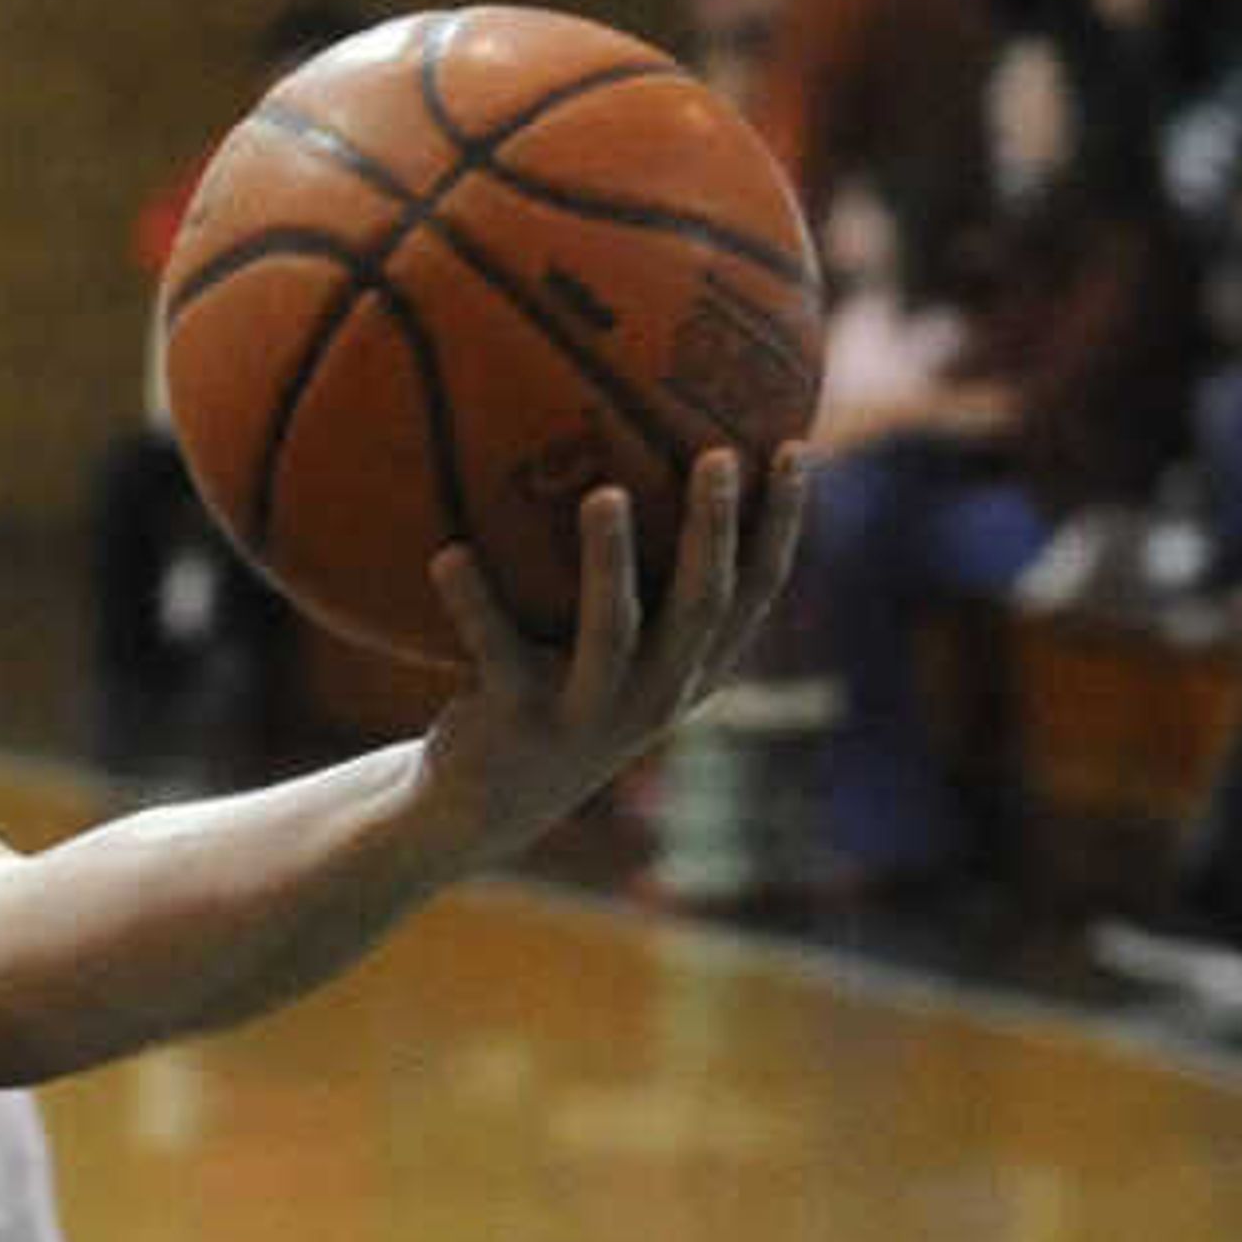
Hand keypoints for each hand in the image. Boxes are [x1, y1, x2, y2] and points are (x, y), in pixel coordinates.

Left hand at [416, 437, 809, 854]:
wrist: (485, 803)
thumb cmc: (559, 692)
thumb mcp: (617, 644)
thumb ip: (648, 573)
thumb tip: (647, 438)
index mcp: (691, 671)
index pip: (756, 593)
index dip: (782, 526)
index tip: (793, 448)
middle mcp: (654, 695)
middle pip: (701, 607)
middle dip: (714, 532)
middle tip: (715, 456)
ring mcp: (588, 714)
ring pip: (612, 635)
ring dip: (610, 564)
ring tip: (603, 495)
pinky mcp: (519, 724)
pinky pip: (496, 653)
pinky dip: (472, 603)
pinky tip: (447, 553)